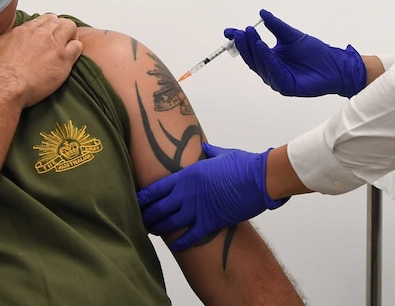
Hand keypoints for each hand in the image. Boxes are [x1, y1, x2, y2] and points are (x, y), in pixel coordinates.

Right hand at [0, 14, 82, 106]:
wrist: (5, 83)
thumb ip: (8, 38)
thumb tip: (11, 38)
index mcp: (26, 29)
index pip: (45, 19)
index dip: (49, 25)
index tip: (49, 33)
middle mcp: (42, 34)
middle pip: (59, 21)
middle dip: (61, 28)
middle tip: (60, 39)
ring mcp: (54, 45)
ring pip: (71, 29)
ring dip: (70, 36)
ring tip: (67, 47)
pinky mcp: (63, 59)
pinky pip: (77, 46)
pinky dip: (75, 49)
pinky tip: (70, 56)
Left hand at [136, 143, 288, 251]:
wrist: (259, 179)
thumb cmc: (242, 164)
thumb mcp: (221, 154)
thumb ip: (208, 151)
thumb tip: (203, 146)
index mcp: (187, 175)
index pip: (157, 188)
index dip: (143, 197)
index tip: (135, 201)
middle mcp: (188, 193)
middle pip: (159, 208)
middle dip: (147, 215)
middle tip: (139, 220)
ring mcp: (198, 209)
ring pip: (170, 223)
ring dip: (159, 229)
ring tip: (151, 232)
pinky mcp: (211, 222)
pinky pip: (190, 236)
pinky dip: (181, 243)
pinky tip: (174, 246)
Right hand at [224, 9, 365, 97]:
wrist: (334, 65)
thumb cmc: (315, 53)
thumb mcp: (291, 35)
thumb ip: (276, 26)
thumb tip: (262, 13)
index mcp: (270, 58)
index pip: (250, 49)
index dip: (239, 40)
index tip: (229, 31)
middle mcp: (270, 69)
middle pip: (251, 57)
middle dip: (243, 43)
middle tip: (239, 31)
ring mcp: (276, 78)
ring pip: (259, 63)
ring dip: (252, 48)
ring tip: (248, 33)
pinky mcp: (284, 86)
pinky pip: (272, 70)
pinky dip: (265, 58)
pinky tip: (262, 45)